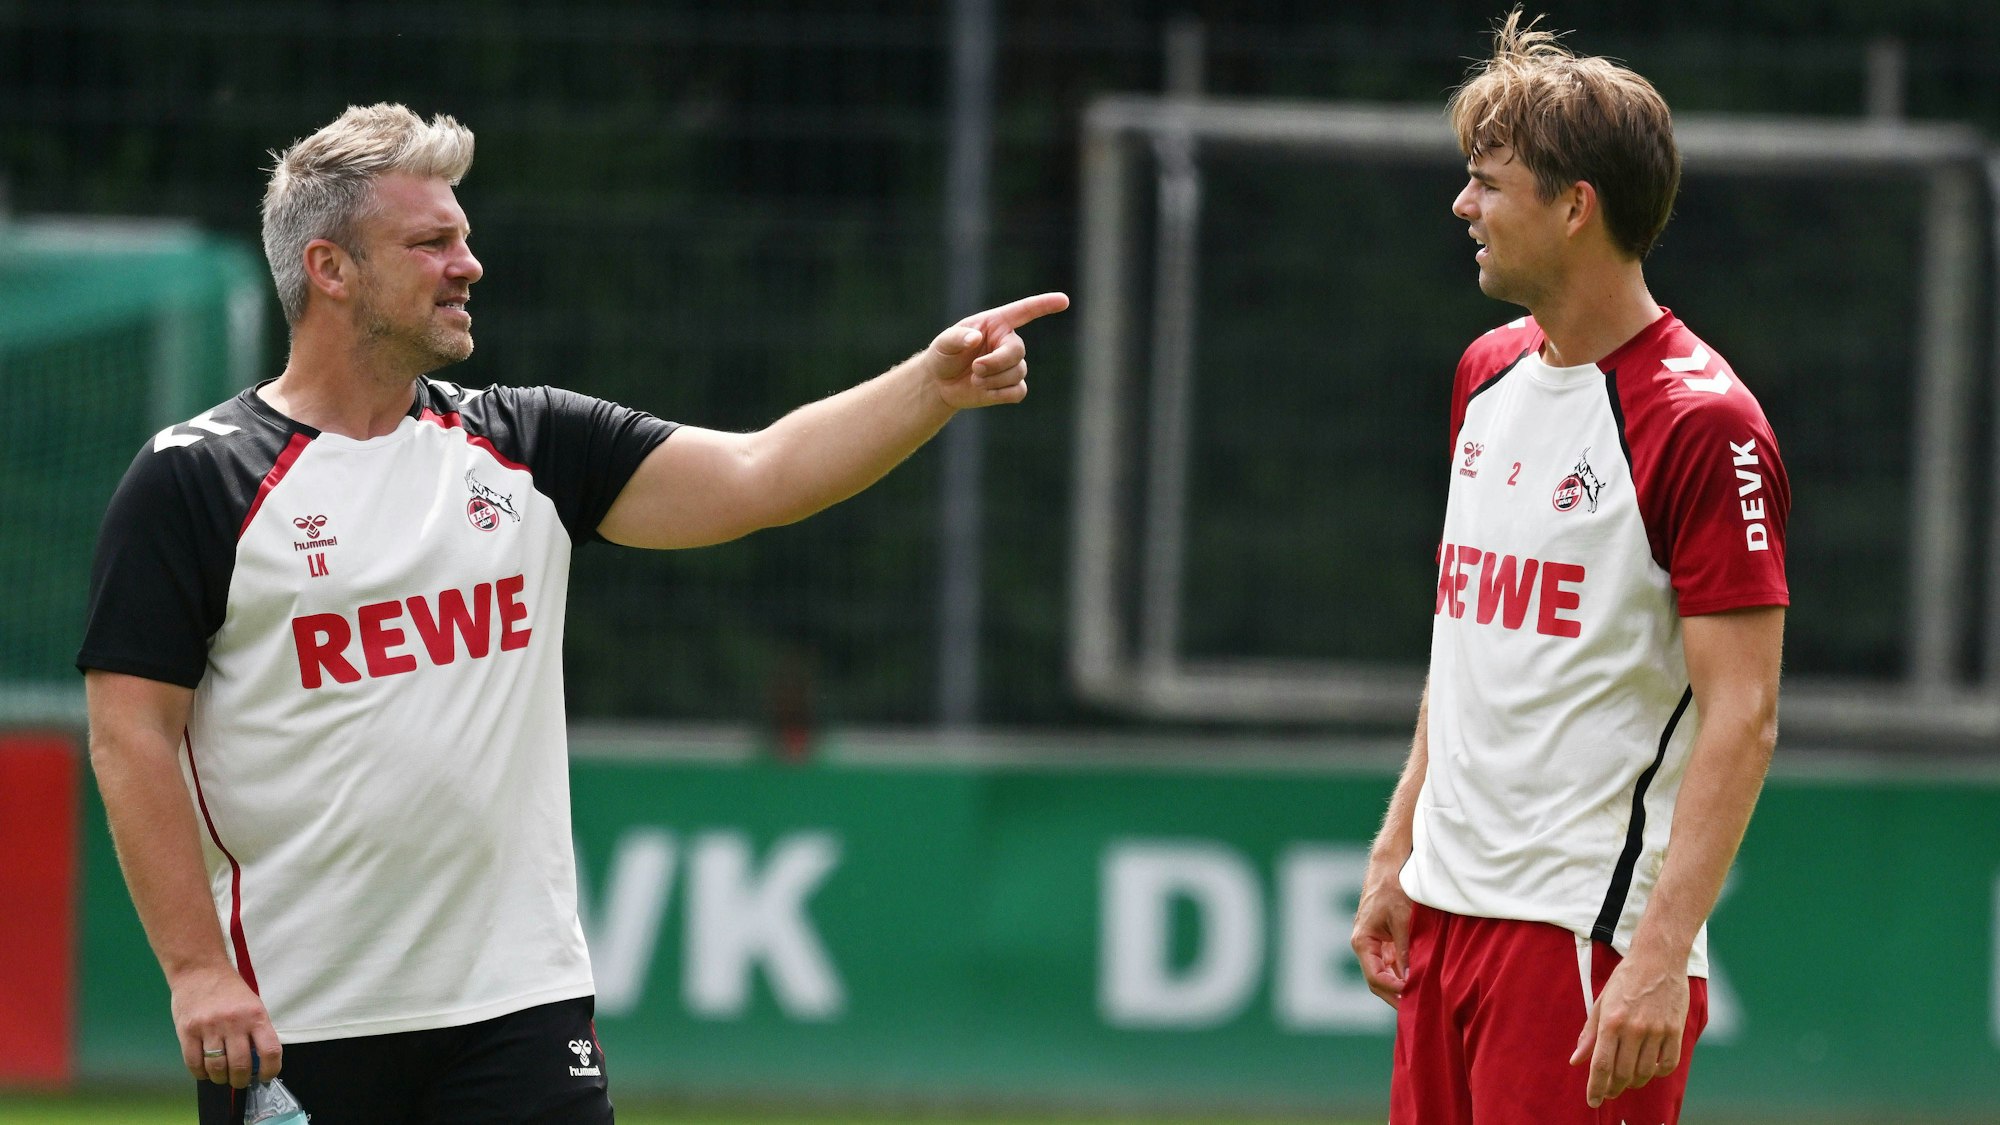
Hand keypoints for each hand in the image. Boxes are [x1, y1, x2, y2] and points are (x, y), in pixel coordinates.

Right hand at [171, 963, 282, 1087]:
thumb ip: (256, 1030)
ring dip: (221, 1078)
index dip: (270, 1070)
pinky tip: (205, 1071)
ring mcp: (209, 1027)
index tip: (266, 1077)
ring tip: (222, 1077)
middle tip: (240, 1081)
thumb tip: (260, 1061)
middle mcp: (234, 1023)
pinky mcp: (187, 1031)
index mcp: (256, 1016)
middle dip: (241, 1080)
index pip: (270, 1051)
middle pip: (240, 1065)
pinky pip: (194, 1063)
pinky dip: (201, 1073)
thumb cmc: (230, 989)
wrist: (200, 969)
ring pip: (217, 1067)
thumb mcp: (253, 1005)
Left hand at [927, 292, 1069, 408]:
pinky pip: (1018, 392)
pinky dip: (1000, 394)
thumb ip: (957, 337)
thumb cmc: (944, 355)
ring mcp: (1012, 365)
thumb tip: (975, 338)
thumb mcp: (943, 343)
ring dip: (994, 380)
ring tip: (975, 380)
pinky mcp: (1011, 387)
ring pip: (1018, 373)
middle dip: (997, 363)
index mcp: (996, 324)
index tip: (1064, 301)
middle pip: (1018, 351)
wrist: (941, 384)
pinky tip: (985, 391)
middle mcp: (1008, 342)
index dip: (1044, 305)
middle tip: (975, 369)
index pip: (1025, 311)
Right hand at [1349, 857, 1414, 1005]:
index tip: (1413, 995)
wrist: (1390, 864)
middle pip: (1378, 980)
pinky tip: (1420, 979)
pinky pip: (1391, 962)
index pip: (1374, 978)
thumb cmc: (1393, 888)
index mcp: (1362, 942)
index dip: (1393, 990)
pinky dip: (1404, 972)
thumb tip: (1412, 979)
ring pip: (1385, 973)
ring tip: (1421, 998)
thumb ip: (1405, 950)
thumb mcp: (1402, 920)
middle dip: (1396, 995)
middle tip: (1417, 1009)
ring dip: (1400, 985)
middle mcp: (1364, 945)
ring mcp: (1374, 943)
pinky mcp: (1384, 938)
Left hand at [1569, 952, 1686, 1106]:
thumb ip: (1589, 1034)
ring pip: (1645, 1072)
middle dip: (1613, 1088)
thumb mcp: (1601, 1003)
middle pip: (1623, 1073)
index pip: (1601, 1065)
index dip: (1595, 1088)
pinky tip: (1650, 1070)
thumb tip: (1576, 1060)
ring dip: (1634, 1082)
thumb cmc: (1625, 979)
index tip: (1592, 1102)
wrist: (1658, 958)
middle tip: (1609, 1092)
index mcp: (1611, 1021)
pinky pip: (1668, 1064)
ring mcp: (1657, 1030)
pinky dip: (1658, 1073)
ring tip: (1627, 1080)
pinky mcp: (1675, 1030)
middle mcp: (1634, 1029)